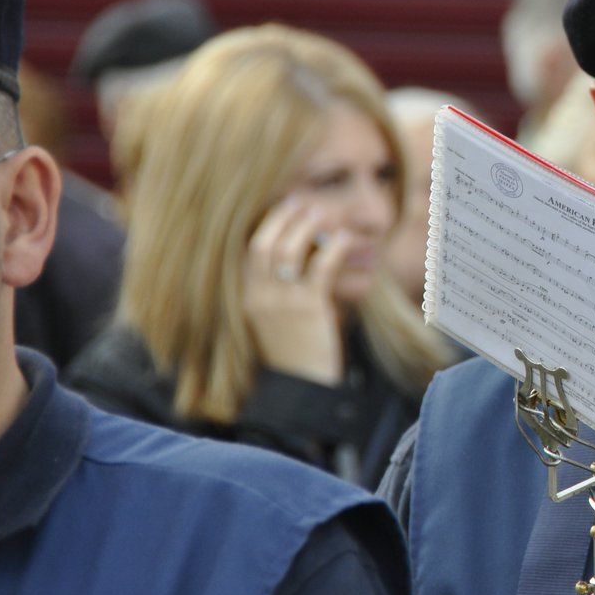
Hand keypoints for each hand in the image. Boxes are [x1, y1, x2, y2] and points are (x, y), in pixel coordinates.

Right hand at [243, 195, 351, 384]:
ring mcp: (283, 303)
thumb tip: (300, 261)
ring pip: (288, 252)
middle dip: (282, 219)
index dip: (266, 227)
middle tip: (301, 204)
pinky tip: (345, 240)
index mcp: (249, 299)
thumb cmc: (295, 355)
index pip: (249, 253)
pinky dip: (332, 248)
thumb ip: (279, 294)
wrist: (302, 390)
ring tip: (321, 215)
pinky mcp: (309, 310)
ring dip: (305, 228)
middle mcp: (260, 298)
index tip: (283, 209)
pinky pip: (320, 268)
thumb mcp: (277, 322)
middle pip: (263, 245)